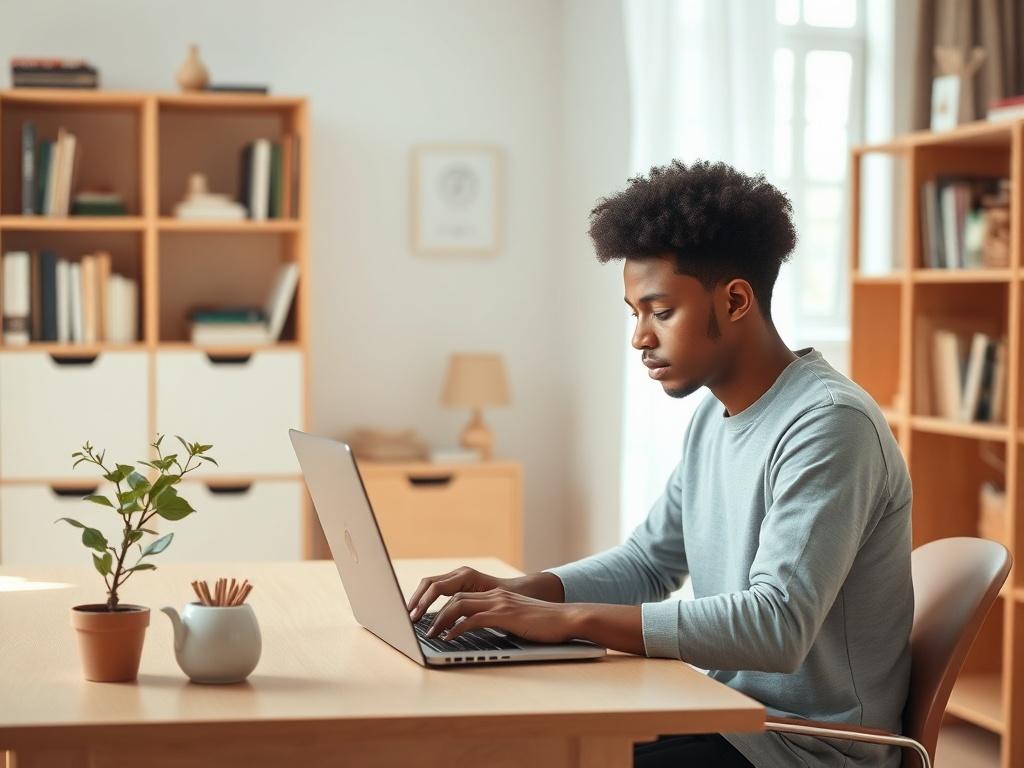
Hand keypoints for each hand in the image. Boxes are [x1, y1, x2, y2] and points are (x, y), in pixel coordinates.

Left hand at [406, 566, 563, 621]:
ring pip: (459, 605)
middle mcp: (493, 594)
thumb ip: (494, 621)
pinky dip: (458, 628)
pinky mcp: (505, 615)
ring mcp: (499, 603)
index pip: (457, 592)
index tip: (421, 615)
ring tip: (428, 633)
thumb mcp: (513, 620)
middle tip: (414, 623)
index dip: (436, 602)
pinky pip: (474, 619)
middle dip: (430, 608)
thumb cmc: (542, 625)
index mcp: (493, 594)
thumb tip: (472, 632)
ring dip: (440, 619)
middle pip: (452, 594)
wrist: (567, 619)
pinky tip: (449, 638)